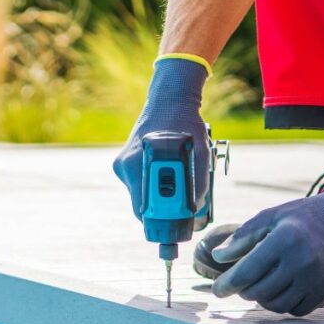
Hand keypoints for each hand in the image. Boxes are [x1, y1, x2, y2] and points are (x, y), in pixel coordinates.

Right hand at [113, 56, 211, 218]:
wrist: (170, 99)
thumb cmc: (186, 125)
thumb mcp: (200, 153)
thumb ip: (198, 182)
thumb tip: (196, 208)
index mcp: (138, 165)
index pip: (142, 210)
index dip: (160, 221)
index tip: (177, 224)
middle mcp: (125, 167)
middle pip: (140, 206)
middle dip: (161, 211)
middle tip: (182, 210)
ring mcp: (122, 165)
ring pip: (140, 196)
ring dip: (158, 197)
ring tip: (178, 184)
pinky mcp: (124, 163)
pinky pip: (139, 184)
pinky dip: (153, 185)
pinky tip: (167, 172)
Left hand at [211, 172, 323, 315]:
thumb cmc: (300, 218)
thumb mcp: (269, 217)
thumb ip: (243, 237)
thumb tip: (217, 257)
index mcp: (284, 240)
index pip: (247, 272)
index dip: (227, 284)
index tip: (217, 290)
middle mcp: (302, 261)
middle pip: (260, 292)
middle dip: (245, 291)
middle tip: (242, 285)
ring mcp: (317, 278)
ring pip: (277, 305)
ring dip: (263, 299)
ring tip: (261, 286)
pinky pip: (296, 310)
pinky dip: (284, 305)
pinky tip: (281, 291)